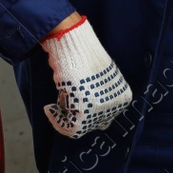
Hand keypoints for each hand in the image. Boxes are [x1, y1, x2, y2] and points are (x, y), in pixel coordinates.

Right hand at [41, 16, 132, 138]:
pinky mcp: (86, 111)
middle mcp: (116, 105)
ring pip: (81, 127)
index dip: (85, 111)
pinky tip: (50, 108)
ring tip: (58, 99)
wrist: (74, 44)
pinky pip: (71, 128)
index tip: (71, 101)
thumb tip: (91, 115)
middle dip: (74, 114)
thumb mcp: (97, 78)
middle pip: (92, 124)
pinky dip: (57, 121)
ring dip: (64, 117)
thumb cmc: (82, 57)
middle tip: (63, 101)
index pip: (105, 118)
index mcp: (123, 97)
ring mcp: (102, 108)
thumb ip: (98, 96)